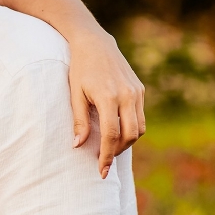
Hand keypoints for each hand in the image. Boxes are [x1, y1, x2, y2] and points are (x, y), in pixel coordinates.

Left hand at [69, 30, 145, 178]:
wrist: (95, 43)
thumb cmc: (80, 69)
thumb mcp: (75, 94)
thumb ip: (79, 121)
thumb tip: (78, 146)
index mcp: (109, 97)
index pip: (111, 135)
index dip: (106, 156)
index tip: (101, 171)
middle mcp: (127, 95)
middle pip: (130, 136)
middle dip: (117, 151)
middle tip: (104, 160)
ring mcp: (137, 92)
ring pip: (139, 128)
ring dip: (126, 142)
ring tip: (109, 147)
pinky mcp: (140, 89)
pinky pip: (140, 116)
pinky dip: (131, 128)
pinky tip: (117, 131)